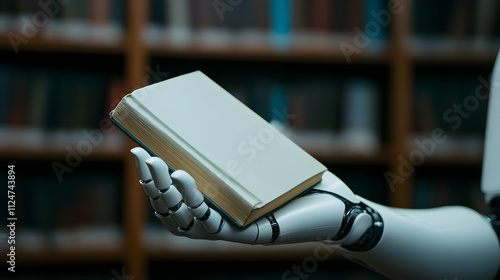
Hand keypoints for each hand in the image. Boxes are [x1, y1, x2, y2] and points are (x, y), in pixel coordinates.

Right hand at [130, 147, 373, 244]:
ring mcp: (231, 230)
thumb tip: (245, 115)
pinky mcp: (247, 236)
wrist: (337, 207)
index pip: (175, 199)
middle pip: (172, 212)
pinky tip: (183, 176)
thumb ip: (253, 143)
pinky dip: (194, 202)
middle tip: (140, 154)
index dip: (153, 180)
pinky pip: (211, 225)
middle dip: (151, 184)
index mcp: (218, 206)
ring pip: (184, 222)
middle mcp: (220, 222)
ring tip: (156, 165)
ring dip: (164, 195)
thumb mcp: (266, 159)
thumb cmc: (301, 184)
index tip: (139, 149)